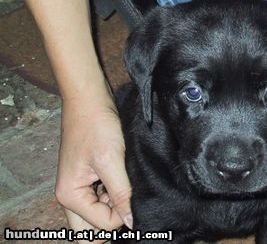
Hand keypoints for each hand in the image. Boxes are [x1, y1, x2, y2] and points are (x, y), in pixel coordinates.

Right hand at [55, 90, 131, 241]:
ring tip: (124, 184)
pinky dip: (113, 195)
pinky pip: (100, 199)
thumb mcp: (112, 161)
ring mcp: (78, 187)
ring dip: (113, 208)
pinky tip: (121, 179)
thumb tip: (132, 223)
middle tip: (128, 202)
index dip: (123, 215)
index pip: (102, 226)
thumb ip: (121, 194)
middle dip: (112, 221)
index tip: (134, 195)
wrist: (90, 100)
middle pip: (91, 229)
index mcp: (70, 195)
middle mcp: (70, 195)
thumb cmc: (97, 125)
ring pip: (96, 215)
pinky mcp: (88, 178)